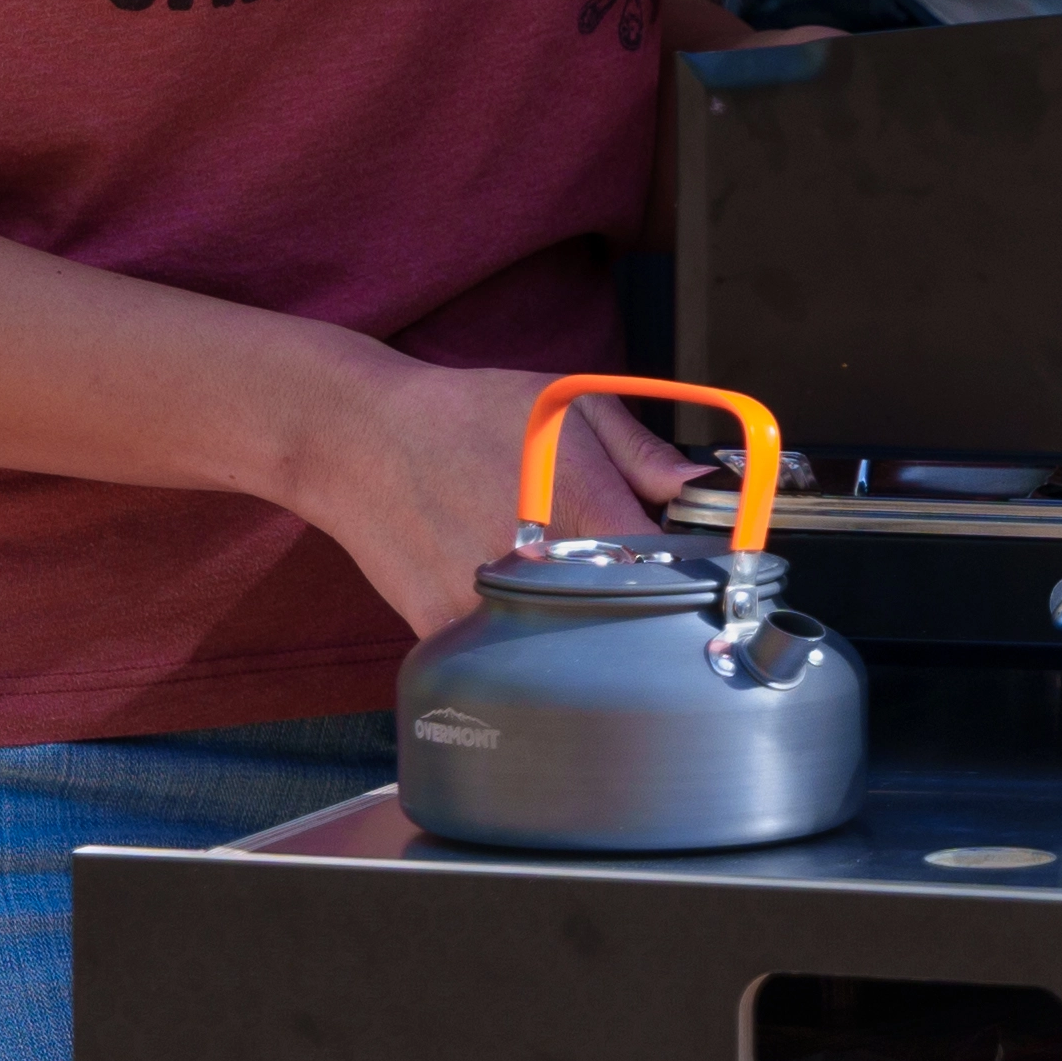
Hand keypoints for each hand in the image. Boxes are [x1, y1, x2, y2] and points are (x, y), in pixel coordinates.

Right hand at [299, 359, 697, 640]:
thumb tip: (704, 490)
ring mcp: (490, 610)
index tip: (695, 568)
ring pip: (564, 644)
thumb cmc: (466, 415)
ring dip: (576, 621)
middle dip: (635, 598)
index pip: (674, 572)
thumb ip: (643, 455)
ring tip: (554, 574)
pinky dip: (518, 632)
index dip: (692, 572)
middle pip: (623, 617)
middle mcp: (540, 571)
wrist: (357, 438)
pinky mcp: (447, 634)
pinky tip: (506, 591)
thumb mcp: (567, 406)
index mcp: (584, 511)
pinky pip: (507, 654)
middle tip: (621, 571)